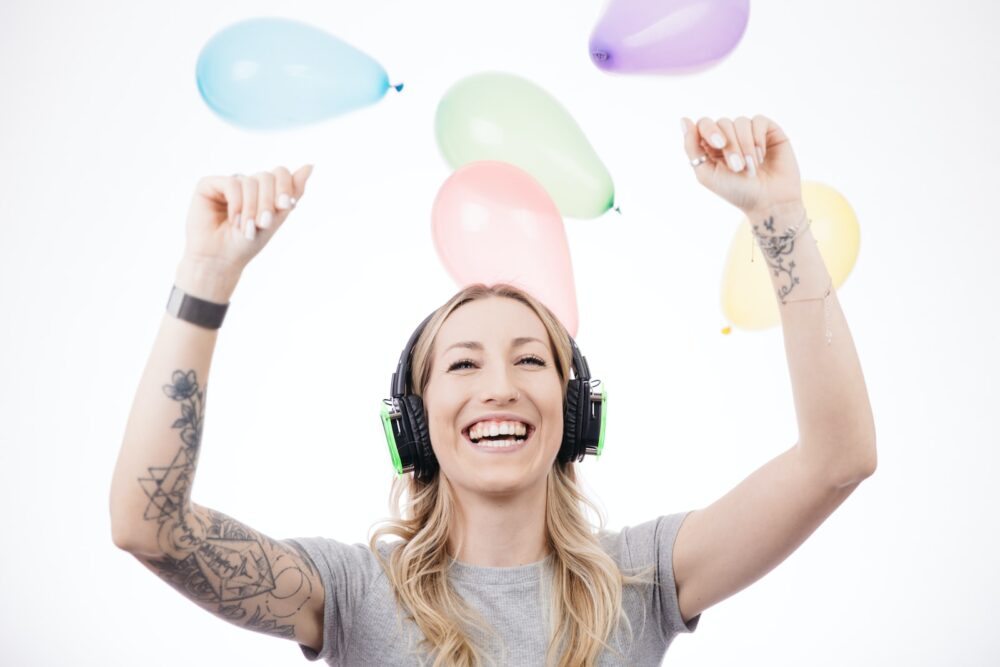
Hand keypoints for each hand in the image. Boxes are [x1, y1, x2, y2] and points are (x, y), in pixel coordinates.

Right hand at [181, 165, 313, 274]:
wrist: (220, 260)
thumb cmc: (245, 244)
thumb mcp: (275, 219)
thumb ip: (292, 192)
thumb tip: (310, 165)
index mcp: (262, 191)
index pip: (280, 174)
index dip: (285, 188)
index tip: (286, 206)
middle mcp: (246, 184)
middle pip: (268, 176)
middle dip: (269, 202)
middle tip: (264, 223)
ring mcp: (228, 183)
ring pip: (251, 181)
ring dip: (252, 208)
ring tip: (245, 228)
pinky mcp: (209, 185)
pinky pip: (232, 183)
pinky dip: (236, 204)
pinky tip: (233, 220)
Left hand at [681, 115, 801, 214]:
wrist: (770, 201)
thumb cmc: (737, 191)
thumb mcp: (707, 173)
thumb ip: (691, 148)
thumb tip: (684, 119)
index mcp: (711, 147)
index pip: (703, 124)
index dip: (709, 130)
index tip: (719, 144)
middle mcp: (730, 136)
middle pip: (722, 123)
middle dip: (730, 146)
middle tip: (737, 167)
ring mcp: (749, 132)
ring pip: (740, 122)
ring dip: (745, 146)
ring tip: (751, 167)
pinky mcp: (768, 130)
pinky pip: (758, 121)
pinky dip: (758, 139)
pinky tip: (761, 156)